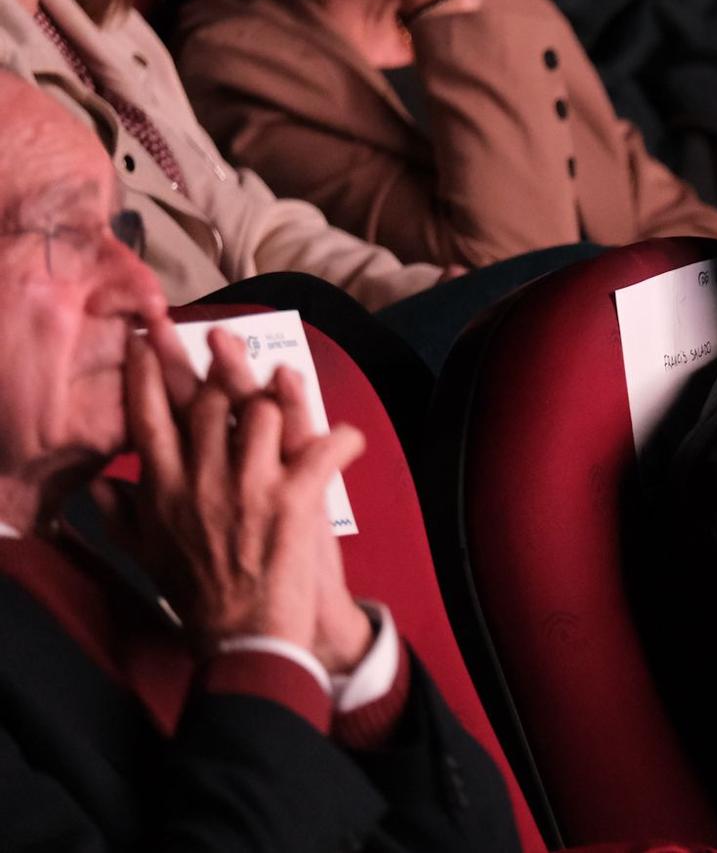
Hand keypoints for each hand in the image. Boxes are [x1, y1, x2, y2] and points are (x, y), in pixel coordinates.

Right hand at [124, 326, 364, 659]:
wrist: (245, 641)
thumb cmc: (199, 598)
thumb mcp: (148, 556)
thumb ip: (123, 517)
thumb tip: (103, 486)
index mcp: (163, 490)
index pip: (149, 416)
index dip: (149, 372)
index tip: (148, 338)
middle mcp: (200, 480)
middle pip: (213, 402)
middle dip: (223, 370)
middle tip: (229, 346)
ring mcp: (248, 487)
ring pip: (264, 412)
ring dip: (282, 399)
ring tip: (288, 389)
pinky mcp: (292, 500)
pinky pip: (323, 446)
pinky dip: (343, 438)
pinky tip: (349, 438)